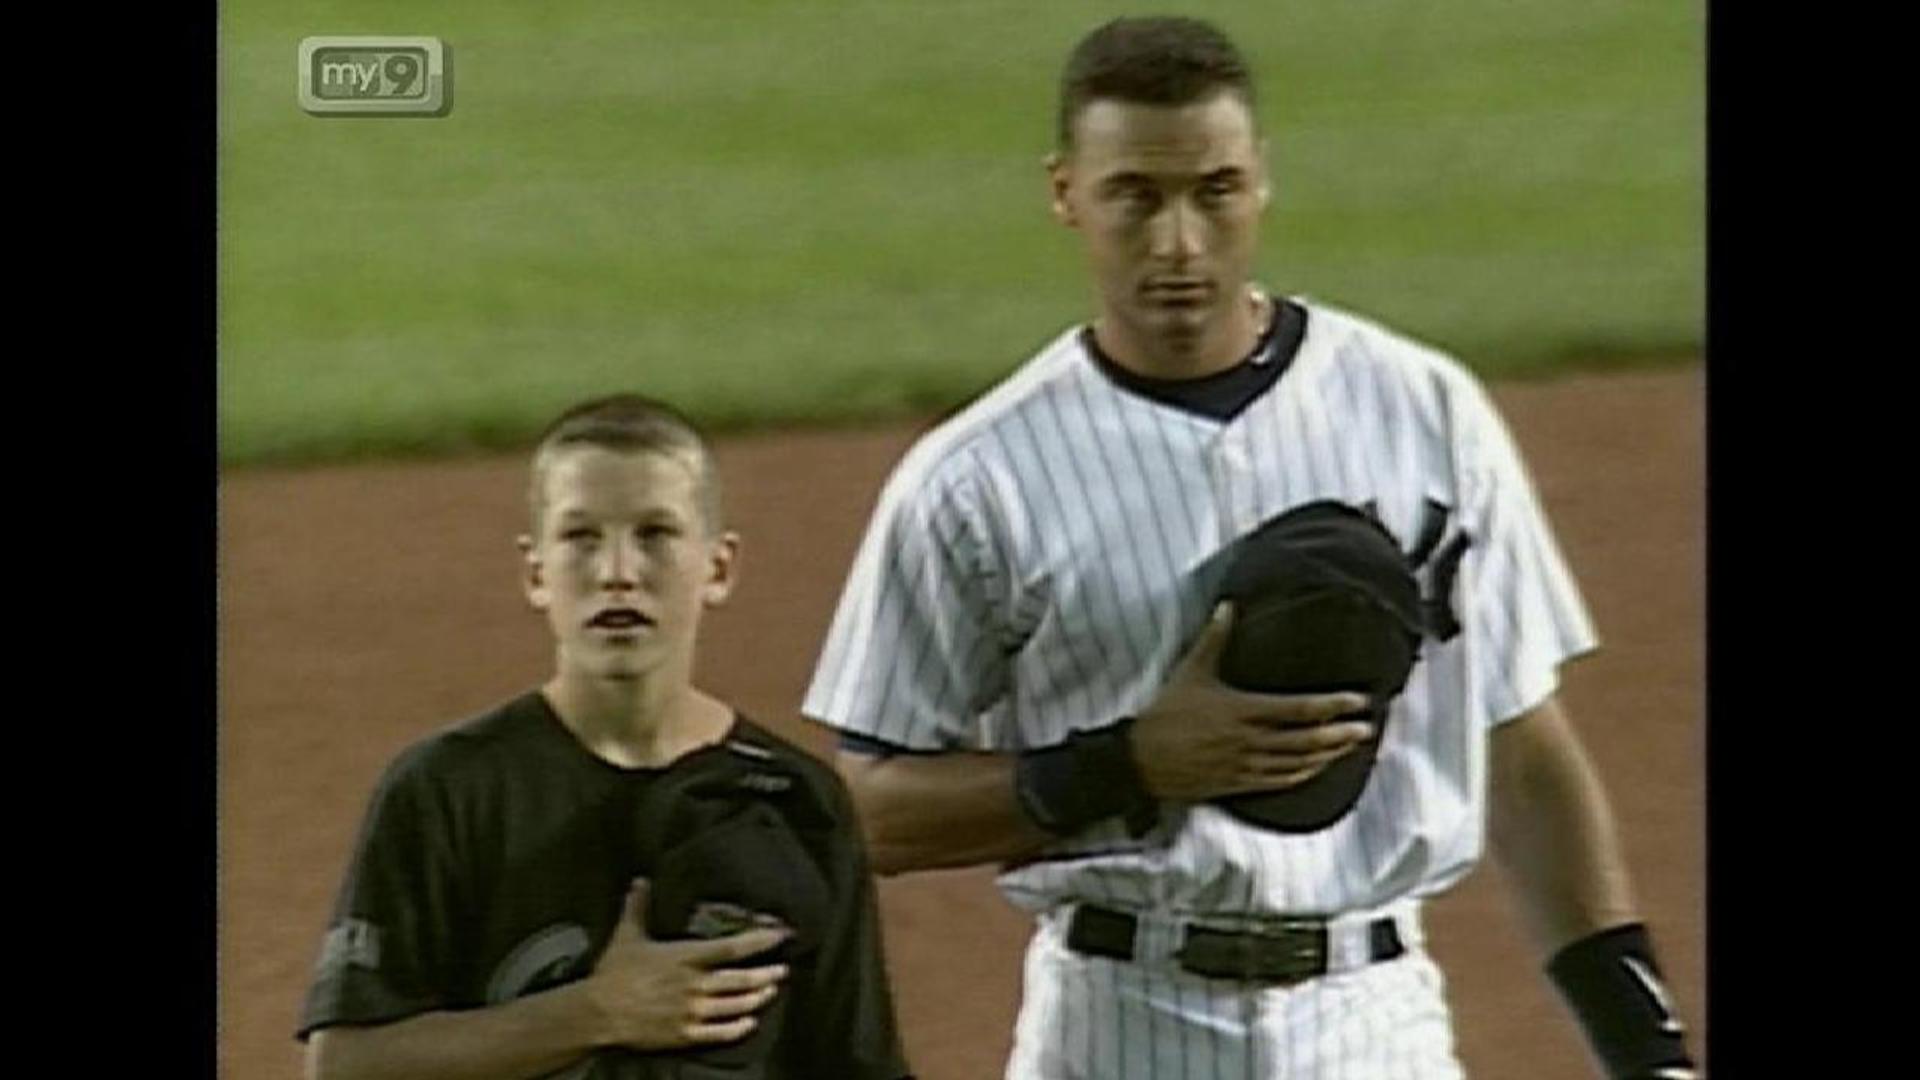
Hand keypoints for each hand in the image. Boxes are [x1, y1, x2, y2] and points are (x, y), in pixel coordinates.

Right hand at [580, 879, 791, 1052]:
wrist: (597, 1012)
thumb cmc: (613, 973)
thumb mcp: (627, 935)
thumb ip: (638, 907)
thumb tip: (641, 882)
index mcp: (685, 957)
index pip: (732, 947)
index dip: (760, 940)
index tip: (780, 934)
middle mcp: (693, 984)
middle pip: (740, 979)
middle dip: (766, 974)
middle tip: (784, 969)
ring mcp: (691, 1010)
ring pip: (734, 1005)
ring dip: (756, 999)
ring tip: (771, 992)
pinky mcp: (684, 1034)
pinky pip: (717, 1033)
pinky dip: (737, 1028)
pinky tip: (749, 1024)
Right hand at [1129, 603, 1375, 800]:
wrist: (1143, 760)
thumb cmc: (1167, 714)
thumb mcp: (1190, 671)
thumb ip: (1214, 638)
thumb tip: (1229, 605)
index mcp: (1242, 710)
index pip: (1299, 710)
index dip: (1333, 706)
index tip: (1358, 700)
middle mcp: (1250, 740)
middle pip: (1307, 740)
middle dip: (1341, 734)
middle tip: (1368, 727)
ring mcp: (1247, 765)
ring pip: (1299, 763)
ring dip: (1329, 756)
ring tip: (1352, 747)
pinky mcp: (1240, 782)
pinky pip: (1281, 781)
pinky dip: (1305, 774)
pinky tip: (1319, 769)